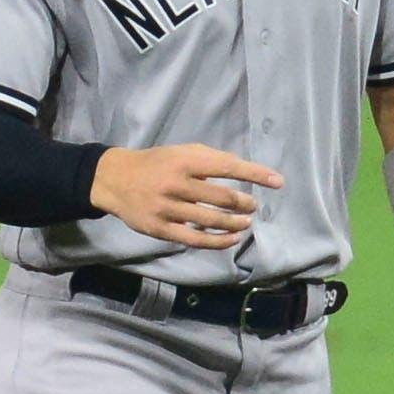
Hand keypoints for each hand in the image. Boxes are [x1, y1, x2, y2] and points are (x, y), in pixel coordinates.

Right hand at [90, 143, 283, 249]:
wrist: (116, 179)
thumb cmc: (157, 163)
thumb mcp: (182, 152)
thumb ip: (210, 161)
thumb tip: (245, 174)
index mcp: (185, 160)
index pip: (228, 166)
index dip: (255, 174)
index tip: (278, 181)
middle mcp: (177, 183)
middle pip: (222, 197)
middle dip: (244, 203)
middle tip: (253, 206)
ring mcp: (168, 208)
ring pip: (211, 220)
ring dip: (235, 223)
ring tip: (246, 222)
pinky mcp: (161, 229)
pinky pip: (195, 239)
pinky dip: (218, 241)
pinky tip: (232, 239)